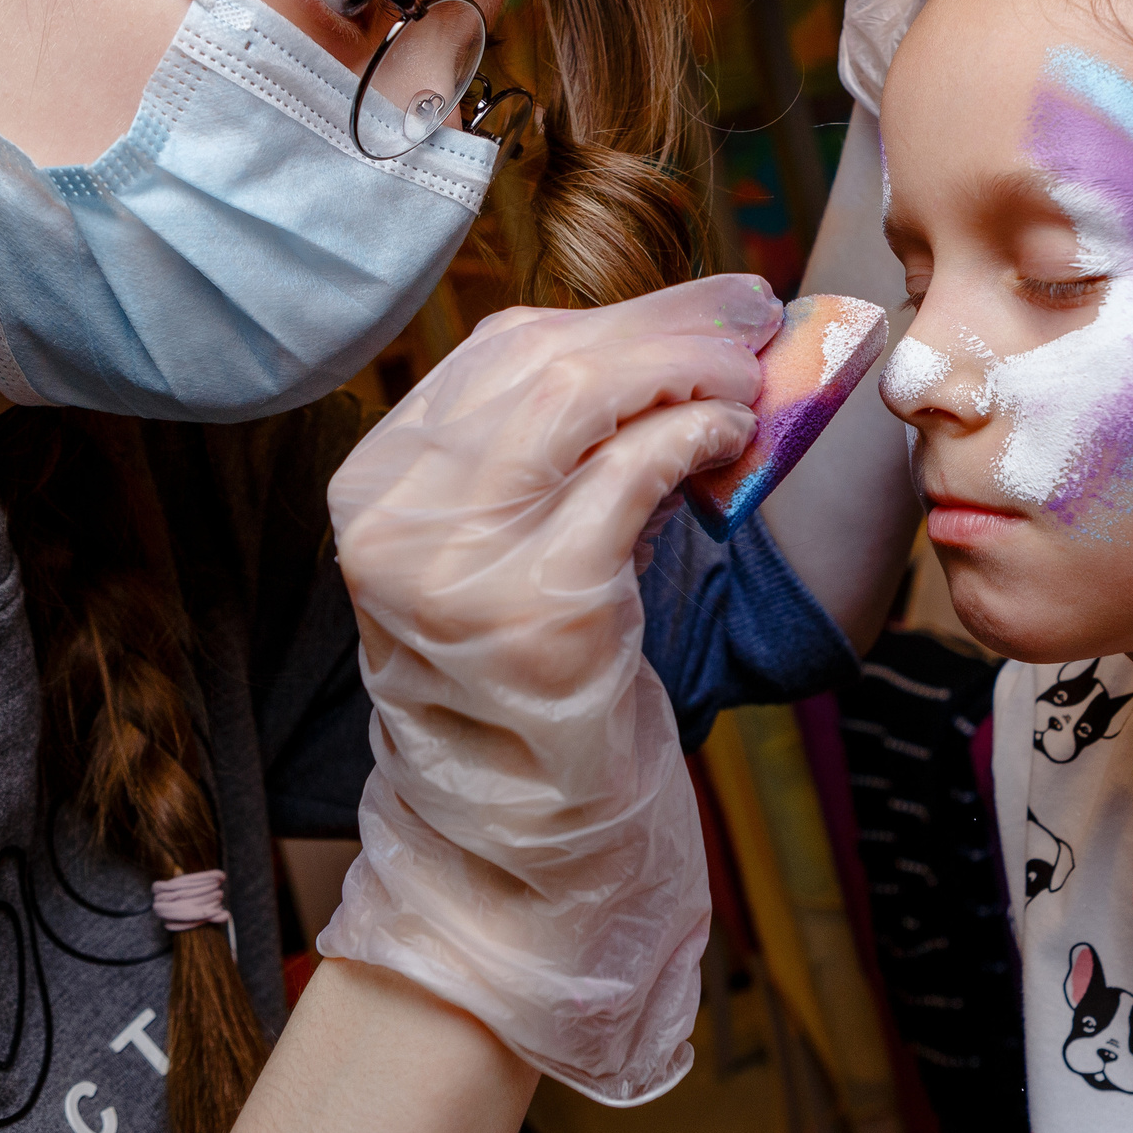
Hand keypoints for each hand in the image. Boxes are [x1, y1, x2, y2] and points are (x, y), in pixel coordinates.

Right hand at [316, 274, 780, 1104]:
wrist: (522, 831)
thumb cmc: (539, 673)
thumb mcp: (517, 539)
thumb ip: (559, 446)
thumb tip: (683, 333)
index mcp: (377, 482)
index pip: (501, 349)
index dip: (619, 312)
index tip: (708, 301)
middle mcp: (393, 514)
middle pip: (542, 361)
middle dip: (667, 322)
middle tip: (754, 314)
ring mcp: (453, 563)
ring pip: (578, 399)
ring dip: (686, 368)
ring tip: (749, 376)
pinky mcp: (533, 610)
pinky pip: (626, 477)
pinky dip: (691, 437)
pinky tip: (729, 438)